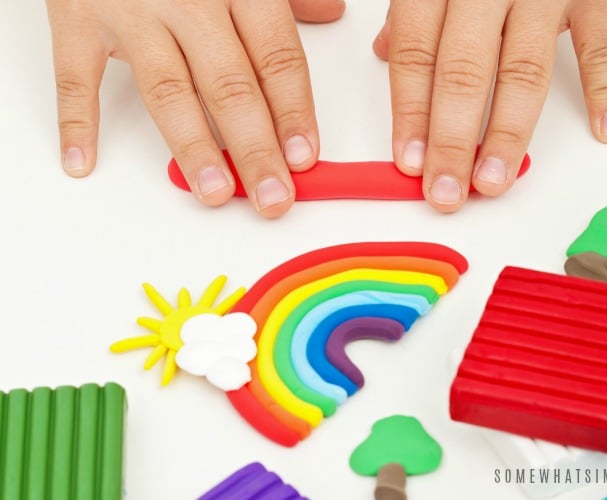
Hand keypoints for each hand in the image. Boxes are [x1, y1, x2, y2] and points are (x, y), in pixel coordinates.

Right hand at [45, 0, 344, 217]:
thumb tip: (330, 14)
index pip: (276, 57)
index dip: (293, 112)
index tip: (304, 159)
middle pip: (230, 85)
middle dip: (255, 149)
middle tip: (273, 199)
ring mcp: (130, 8)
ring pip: (167, 89)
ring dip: (192, 147)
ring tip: (214, 193)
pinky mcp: (77, 15)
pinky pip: (75, 74)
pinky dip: (75, 120)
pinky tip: (80, 161)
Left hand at [373, 0, 606, 212]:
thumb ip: (411, 7)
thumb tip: (383, 54)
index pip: (417, 55)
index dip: (410, 113)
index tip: (409, 163)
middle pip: (464, 71)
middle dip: (452, 139)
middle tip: (445, 193)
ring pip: (525, 69)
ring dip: (509, 134)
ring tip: (493, 182)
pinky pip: (603, 41)